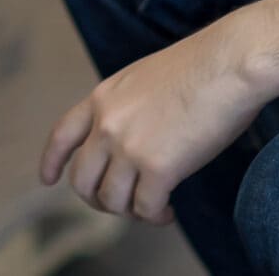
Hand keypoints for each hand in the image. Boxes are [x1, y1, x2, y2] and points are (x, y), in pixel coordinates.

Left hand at [40, 19, 269, 225]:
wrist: (230, 62)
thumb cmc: (203, 66)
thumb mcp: (145, 78)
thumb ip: (128, 109)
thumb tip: (131, 145)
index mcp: (104, 97)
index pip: (63, 135)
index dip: (52, 162)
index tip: (47, 180)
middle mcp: (108, 123)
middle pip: (82, 180)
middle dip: (98, 200)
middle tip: (123, 205)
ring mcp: (129, 146)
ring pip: (111, 200)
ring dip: (130, 212)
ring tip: (154, 208)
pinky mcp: (158, 167)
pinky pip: (144, 208)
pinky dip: (155, 216)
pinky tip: (169, 211)